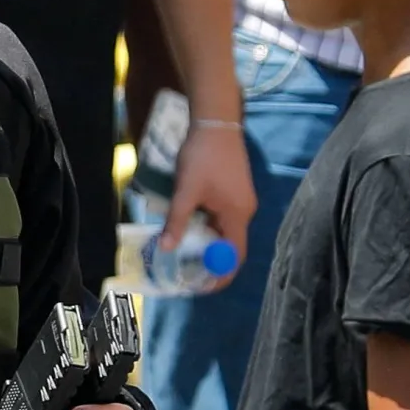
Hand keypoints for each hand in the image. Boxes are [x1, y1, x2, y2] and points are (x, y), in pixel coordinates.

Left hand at [161, 123, 256, 288]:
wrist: (216, 123)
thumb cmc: (202, 157)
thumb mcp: (186, 190)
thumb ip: (177, 221)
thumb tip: (166, 248)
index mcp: (237, 215)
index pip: (234, 256)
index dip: (220, 274)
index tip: (202, 286)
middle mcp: (244, 211)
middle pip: (229, 245)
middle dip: (209, 260)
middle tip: (185, 270)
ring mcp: (240, 200)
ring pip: (224, 231)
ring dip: (205, 242)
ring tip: (182, 250)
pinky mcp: (234, 191)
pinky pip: (222, 218)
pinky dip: (206, 226)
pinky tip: (188, 224)